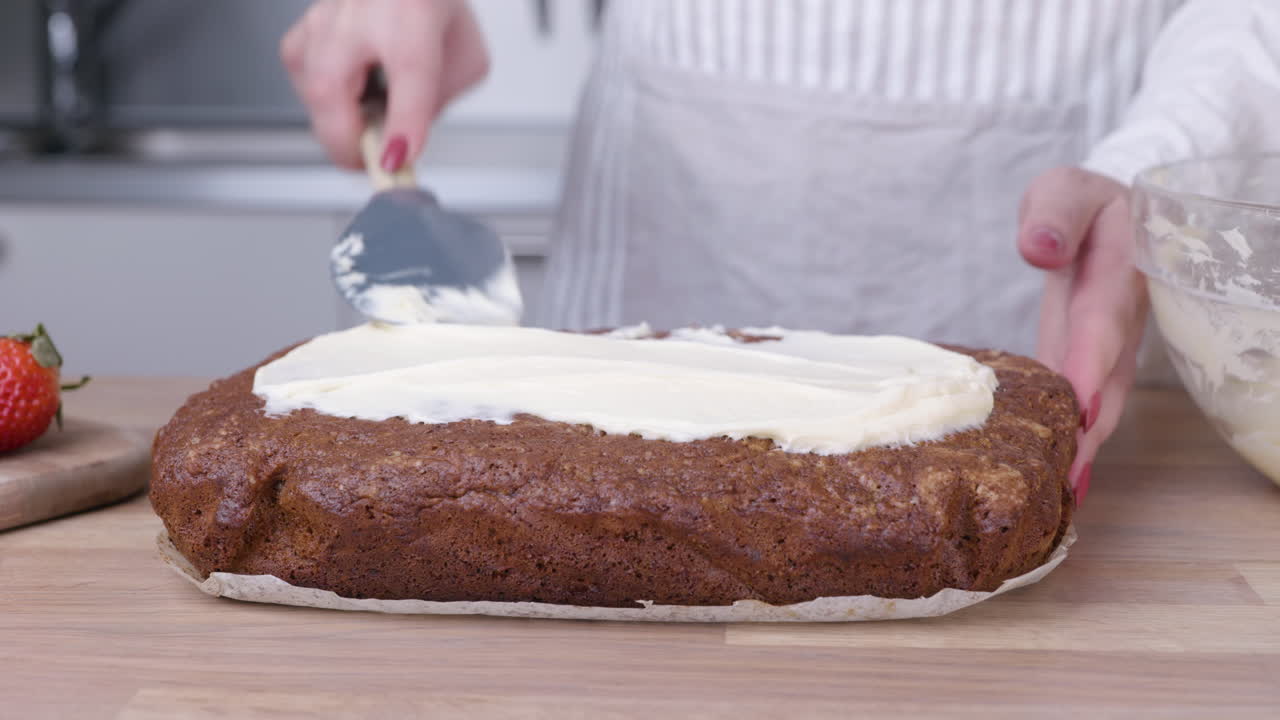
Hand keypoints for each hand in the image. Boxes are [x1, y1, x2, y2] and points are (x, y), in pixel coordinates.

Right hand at [281, 0, 488, 169]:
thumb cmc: (432, 4)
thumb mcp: (465, 57)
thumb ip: (439, 102)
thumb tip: (403, 141)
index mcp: (412, 16)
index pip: (408, 74)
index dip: (402, 125)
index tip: (396, 162)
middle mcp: (359, 12)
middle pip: (330, 91)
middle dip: (353, 143)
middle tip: (381, 158)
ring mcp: (324, 16)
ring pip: (311, 92)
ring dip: (340, 123)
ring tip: (372, 120)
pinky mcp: (305, 27)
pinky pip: (302, 79)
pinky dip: (324, 100)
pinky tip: (351, 96)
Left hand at [1017, 167, 1148, 504]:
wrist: (1111, 213)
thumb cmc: (1081, 203)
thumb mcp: (1064, 190)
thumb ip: (1053, 214)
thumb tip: (1037, 247)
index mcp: (1115, 275)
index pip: (1100, 324)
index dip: (1091, 365)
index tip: (1080, 409)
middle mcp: (1118, 320)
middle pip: (1109, 381)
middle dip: (1091, 431)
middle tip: (1069, 478)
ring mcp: (1109, 347)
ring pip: (1102, 401)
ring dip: (1085, 447)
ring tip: (1065, 495)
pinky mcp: (1092, 362)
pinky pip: (1086, 401)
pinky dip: (1076, 439)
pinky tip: (1061, 480)